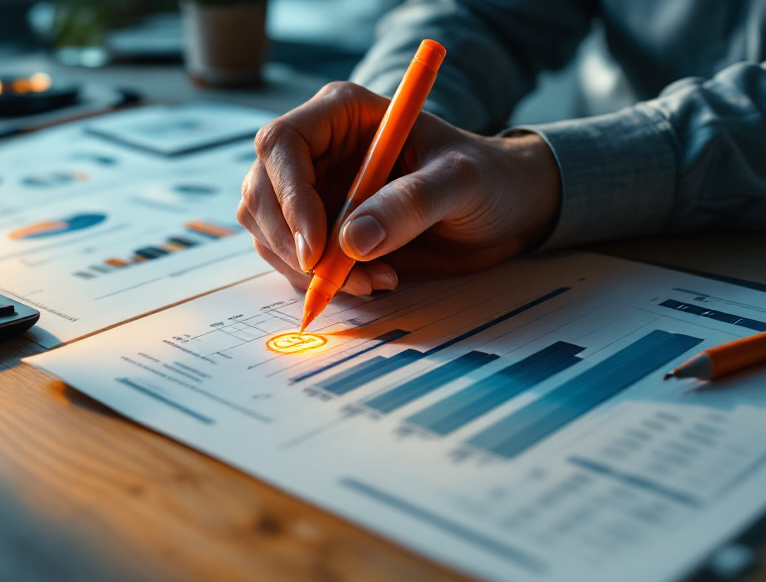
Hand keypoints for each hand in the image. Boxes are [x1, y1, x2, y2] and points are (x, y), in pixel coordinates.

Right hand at [237, 81, 561, 295]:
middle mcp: (318, 150)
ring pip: (269, 233)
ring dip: (308, 270)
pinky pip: (292, 260)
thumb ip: (412, 203)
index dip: (288, 196)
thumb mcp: (462, 181)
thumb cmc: (488, 178)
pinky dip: (321, 282)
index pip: (282, 144)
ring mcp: (314, 192)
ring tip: (376, 280)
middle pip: (260, 192)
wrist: (505, 211)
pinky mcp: (321, 231)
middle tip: (336, 277)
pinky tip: (374, 281)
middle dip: (291, 243)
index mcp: (342, 114)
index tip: (316, 247)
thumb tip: (353, 240)